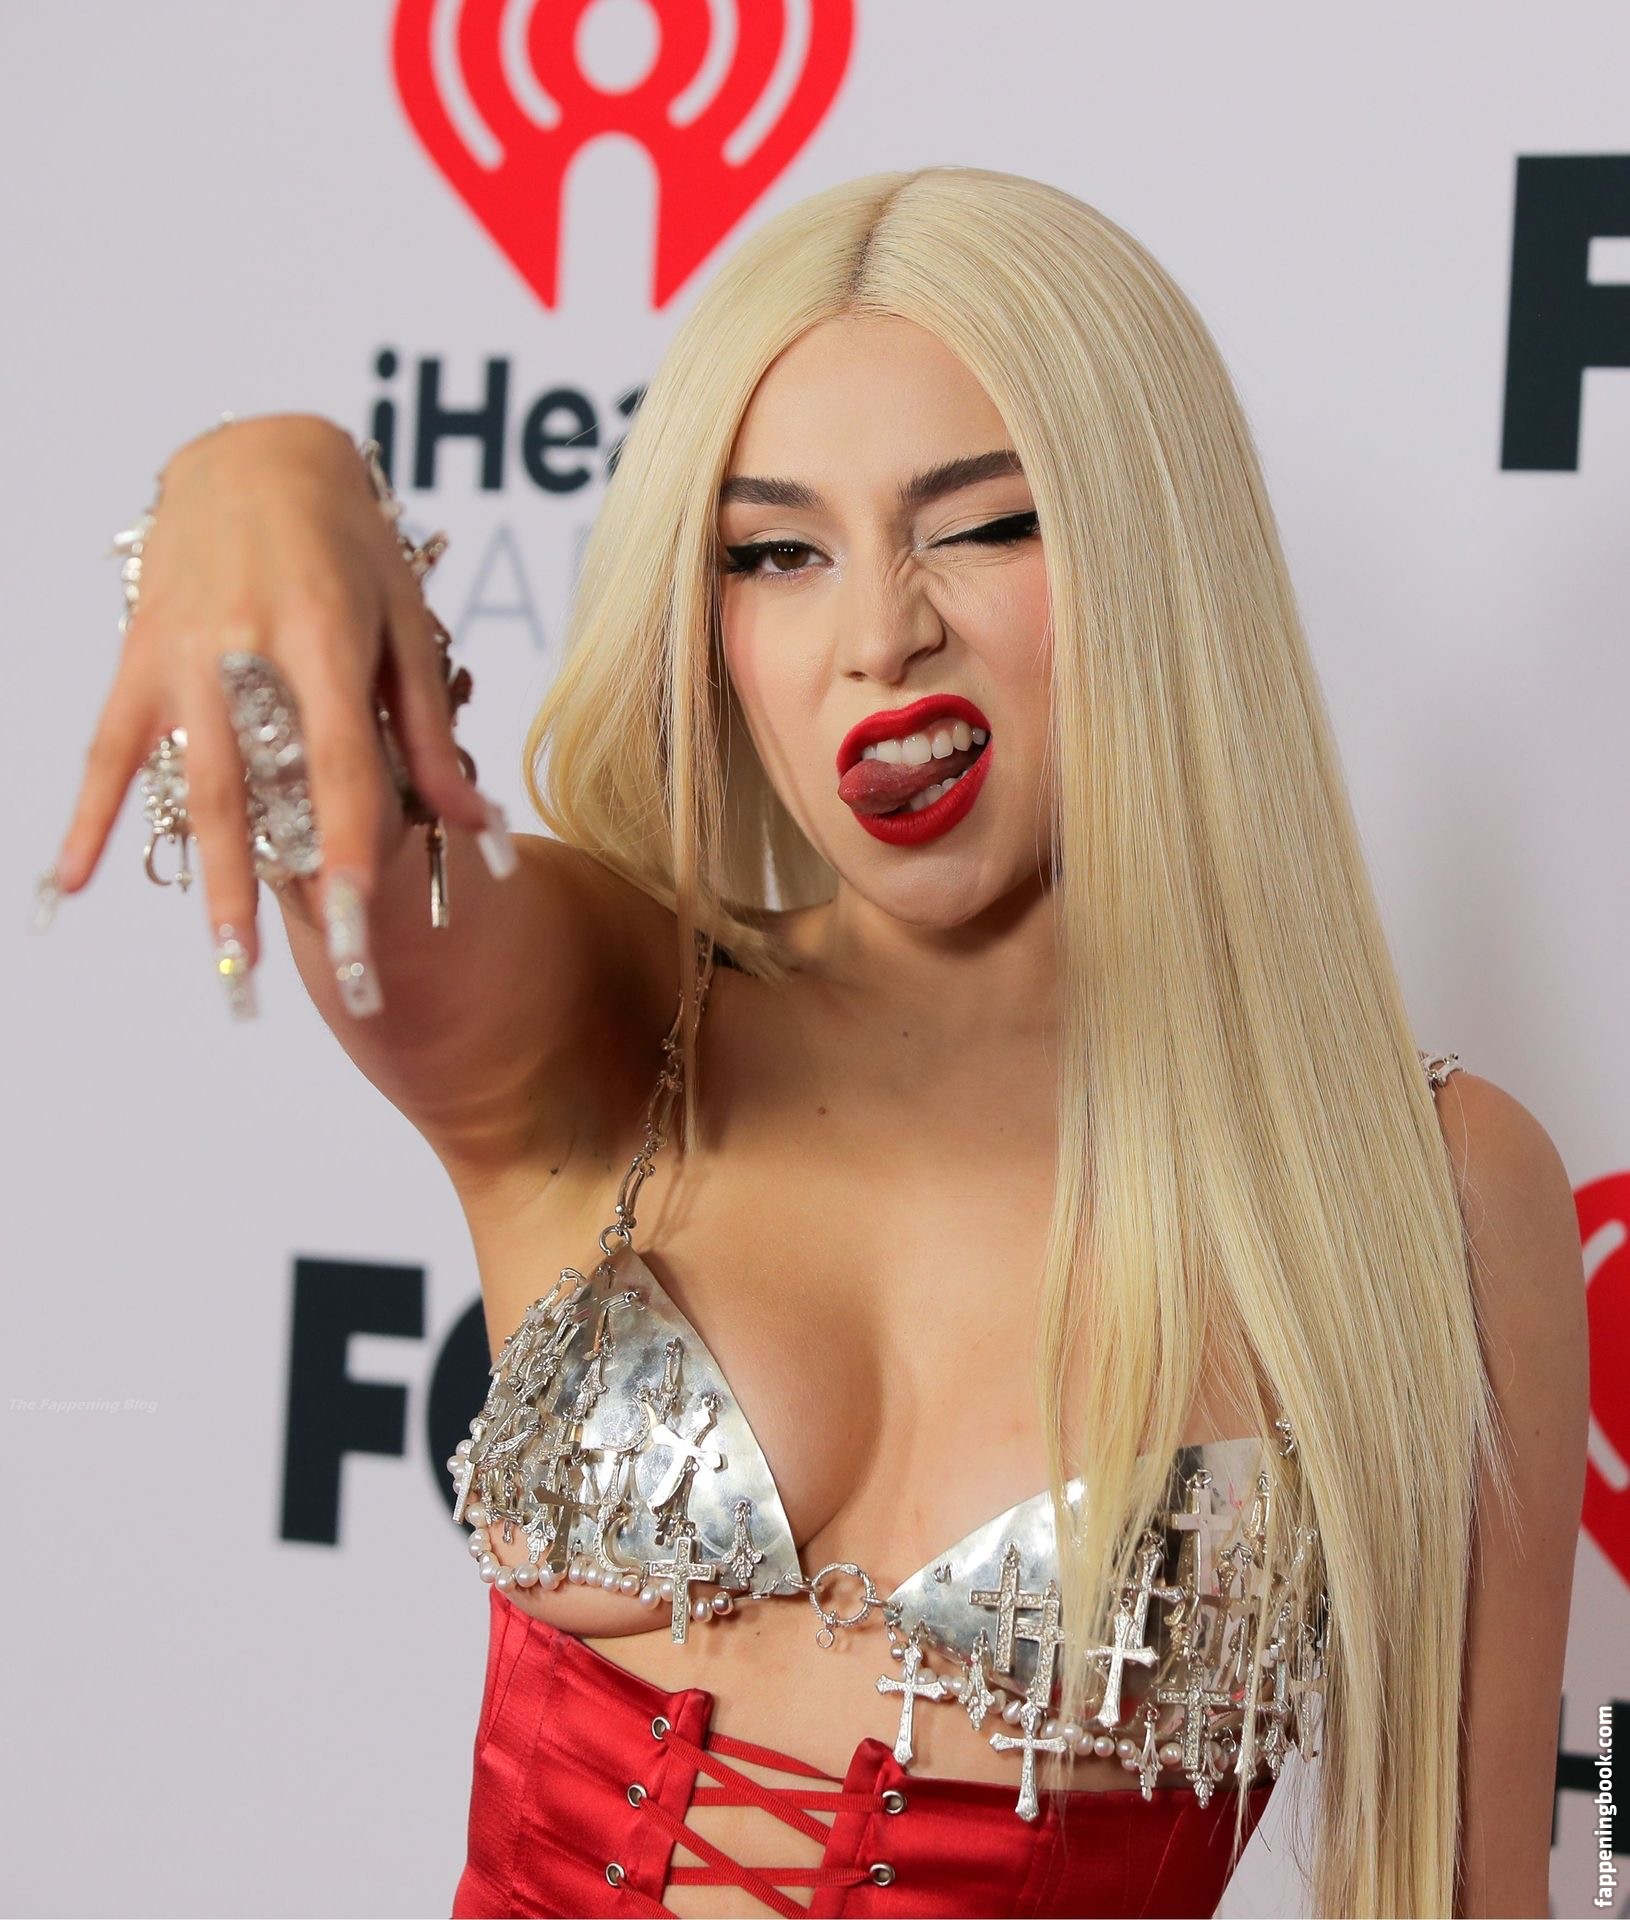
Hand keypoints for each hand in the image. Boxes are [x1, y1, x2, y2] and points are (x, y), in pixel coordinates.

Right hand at [44, 413, 499, 1007]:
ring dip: (209, 880)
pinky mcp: (139, 658)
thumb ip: (429, 728)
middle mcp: (246, 650)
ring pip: (194, 784)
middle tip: (309, 975)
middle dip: (282, 892)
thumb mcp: (404, 620)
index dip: (350, 848)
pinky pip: (108, 749)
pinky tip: (71, 883)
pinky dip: (89, 817)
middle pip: (264, 791)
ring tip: (228, 962)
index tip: (360, 925)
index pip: (341, 765)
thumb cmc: (349, 541)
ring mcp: (184, 656)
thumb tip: (476, 822)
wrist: (255, 456)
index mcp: (324, 637)